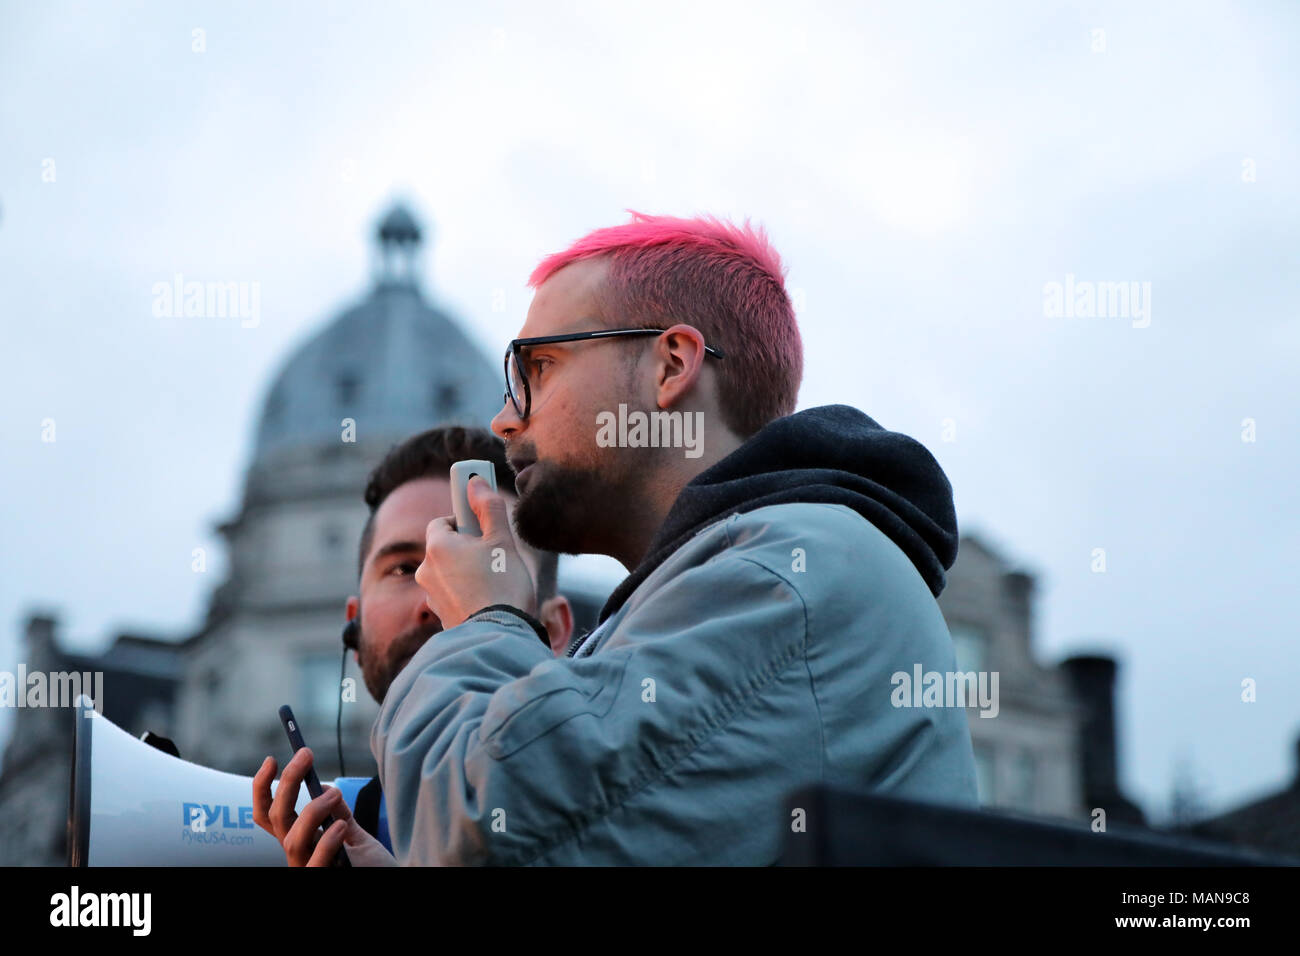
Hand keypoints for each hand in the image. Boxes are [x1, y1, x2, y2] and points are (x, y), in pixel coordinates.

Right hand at [252, 748, 396, 866]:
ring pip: (291, 840)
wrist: (391, 883)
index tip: (271, 760)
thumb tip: (326, 788)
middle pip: (278, 819)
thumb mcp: (354, 835)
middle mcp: (299, 855)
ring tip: (335, 794)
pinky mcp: (320, 880)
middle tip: (306, 755)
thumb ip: (340, 815)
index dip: (263, 789)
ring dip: (312, 810)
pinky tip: (341, 826)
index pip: (269, 816)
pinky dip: (326, 842)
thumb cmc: (372, 866)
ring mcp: (307, 870)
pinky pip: (315, 864)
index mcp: (302, 842)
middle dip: (288, 783)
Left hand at [414, 475, 536, 628]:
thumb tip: (476, 482)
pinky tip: (489, 599)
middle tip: (494, 553)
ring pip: (448, 573)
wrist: (499, 635)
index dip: (462, 520)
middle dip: (466, 547)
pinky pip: (452, 594)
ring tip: (495, 579)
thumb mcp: (502, 540)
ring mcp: (432, 596)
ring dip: (466, 570)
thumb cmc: (502, 584)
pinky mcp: (441, 616)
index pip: (441, 522)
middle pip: (444, 548)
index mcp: (437, 547)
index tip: (482, 525)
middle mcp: (426, 571)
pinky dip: (466, 592)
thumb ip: (488, 507)